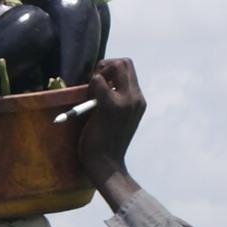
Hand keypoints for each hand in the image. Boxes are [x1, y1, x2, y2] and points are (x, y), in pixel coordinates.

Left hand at [77, 57, 144, 190]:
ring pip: (115, 65)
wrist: (106, 164)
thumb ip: (116, 100)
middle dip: (105, 66)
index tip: (101, 86)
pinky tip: (88, 102)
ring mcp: (126, 101)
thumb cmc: (106, 143)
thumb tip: (100, 82)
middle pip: (124, 61)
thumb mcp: (117, 118)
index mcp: (138, 101)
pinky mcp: (111, 106)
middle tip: (95, 85)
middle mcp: (136, 98)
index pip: (129, 68)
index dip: (111, 70)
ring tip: (92, 94)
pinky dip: (89, 87)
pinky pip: (97, 80)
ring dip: (99, 74)